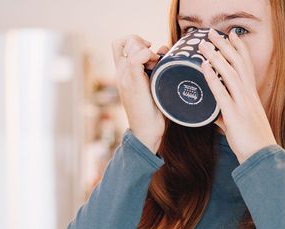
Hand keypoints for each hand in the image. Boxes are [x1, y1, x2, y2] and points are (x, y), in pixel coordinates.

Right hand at [111, 35, 169, 154]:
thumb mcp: (152, 84)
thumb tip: (164, 48)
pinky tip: (155, 65)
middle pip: (123, 42)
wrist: (146, 132)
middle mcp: (121, 73)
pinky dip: (147, 56)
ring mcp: (125, 77)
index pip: (120, 44)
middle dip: (141, 42)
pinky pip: (135, 59)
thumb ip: (155, 66)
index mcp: (123, 73)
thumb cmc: (152, 111)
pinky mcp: (133, 83)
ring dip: (147, 50)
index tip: (150, 48)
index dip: (134, 39)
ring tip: (155, 65)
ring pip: (131, 47)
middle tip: (153, 57)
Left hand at [199, 28, 277, 162]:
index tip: (233, 36)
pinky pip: (221, 92)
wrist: (261, 156)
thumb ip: (226, 117)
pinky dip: (212, 78)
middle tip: (213, 33)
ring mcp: (242, 104)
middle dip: (225, 47)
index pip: (246, 67)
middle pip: (237, 64)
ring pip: (229, 73)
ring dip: (215, 57)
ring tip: (204, 45)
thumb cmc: (252, 142)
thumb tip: (214, 115)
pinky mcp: (234, 115)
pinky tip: (204, 67)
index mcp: (252, 96)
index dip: (239, 50)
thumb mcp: (238, 125)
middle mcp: (249, 95)